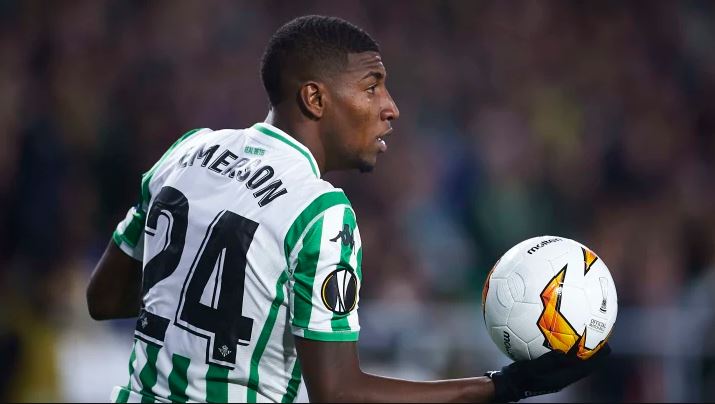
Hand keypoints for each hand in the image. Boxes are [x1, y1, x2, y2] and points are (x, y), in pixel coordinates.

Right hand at [486, 343, 610, 401]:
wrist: (506, 385)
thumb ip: (546, 362)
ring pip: (573, 360)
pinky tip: (560, 335)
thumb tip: (562, 353)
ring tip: (586, 334)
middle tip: (601, 336)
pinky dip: (565, 347)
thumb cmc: (516, 378)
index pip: (585, 368)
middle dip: (593, 351)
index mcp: (561, 379)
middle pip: (583, 363)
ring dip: (580, 349)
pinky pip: (561, 357)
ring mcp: (554, 373)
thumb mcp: (530, 370)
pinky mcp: (546, 369)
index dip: (598, 359)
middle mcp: (560, 376)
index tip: (608, 346)